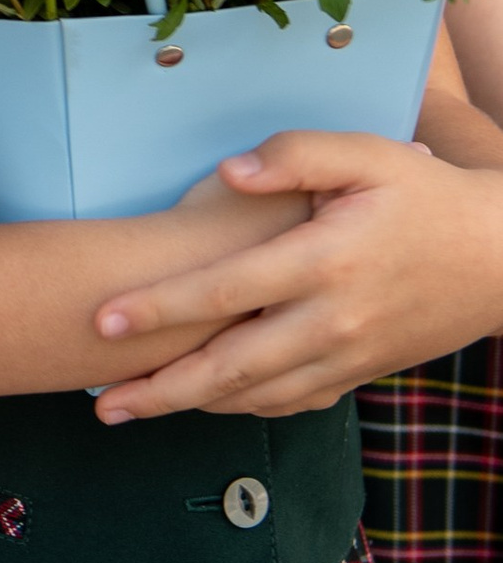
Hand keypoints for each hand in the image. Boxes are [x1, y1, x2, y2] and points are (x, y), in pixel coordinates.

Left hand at [91, 130, 502, 419]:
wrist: (500, 258)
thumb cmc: (426, 195)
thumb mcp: (368, 154)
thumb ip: (294, 154)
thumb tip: (227, 172)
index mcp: (325, 261)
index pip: (225, 292)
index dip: (159, 308)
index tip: (103, 321)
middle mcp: (333, 320)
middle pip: (231, 366)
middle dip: (160, 389)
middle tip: (100, 403)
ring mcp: (348, 356)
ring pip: (258, 396)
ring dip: (192, 406)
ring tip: (132, 407)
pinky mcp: (361, 373)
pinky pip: (293, 402)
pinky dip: (244, 407)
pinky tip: (205, 402)